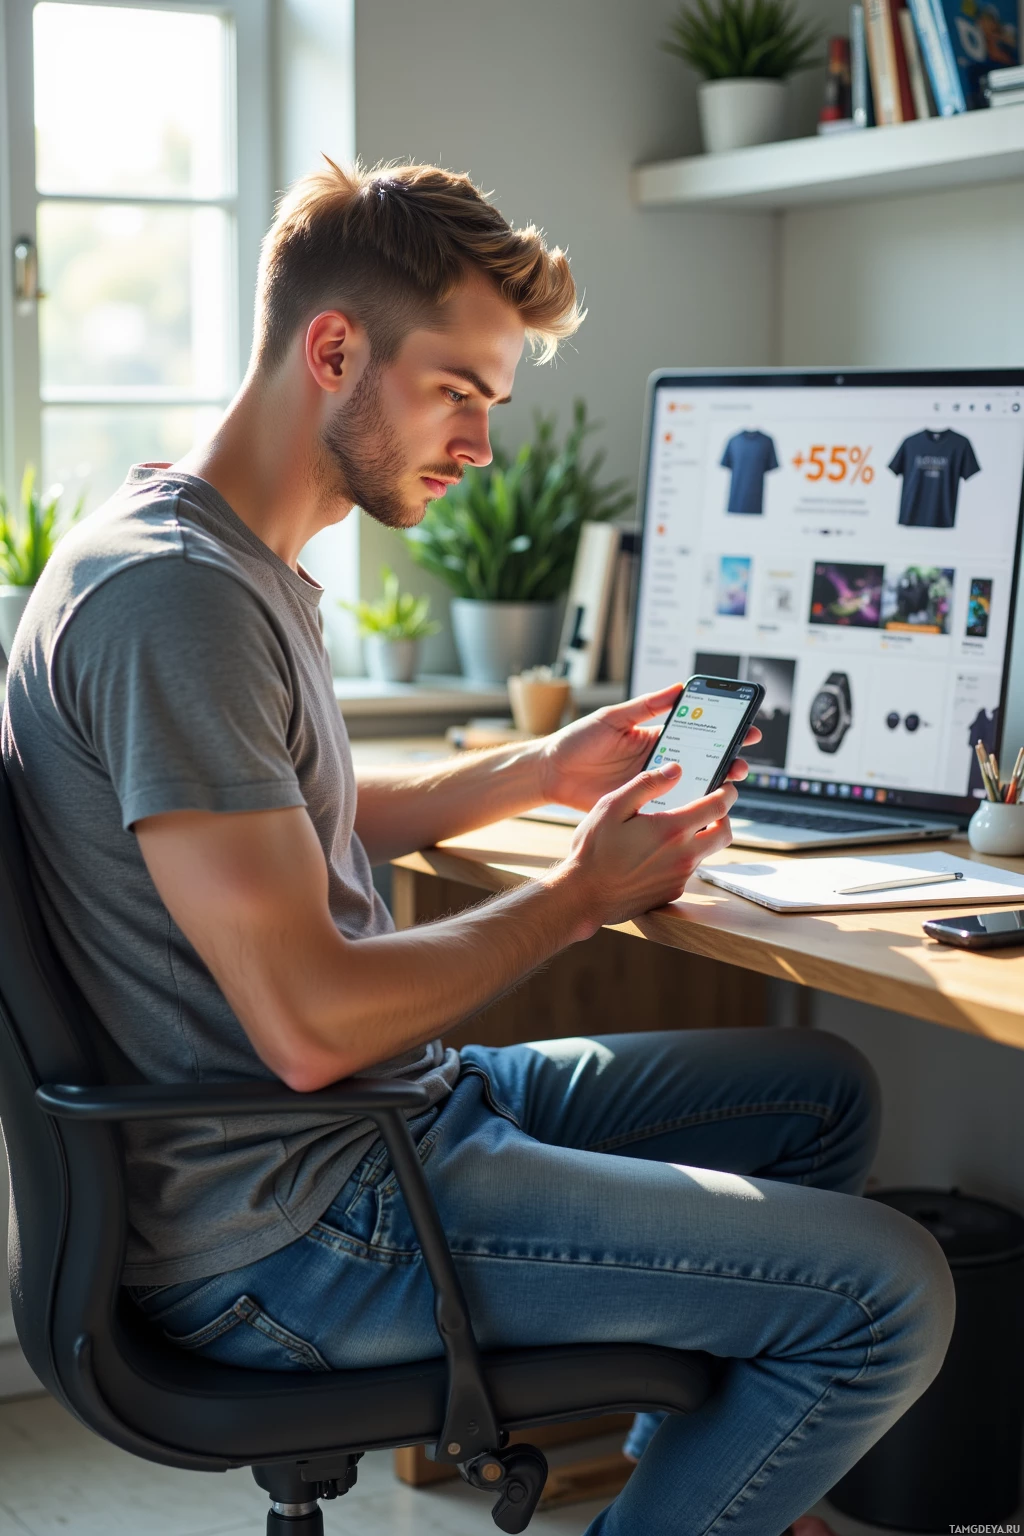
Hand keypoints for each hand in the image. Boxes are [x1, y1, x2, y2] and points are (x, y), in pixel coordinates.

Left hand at [538, 684, 759, 808]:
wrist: (551, 773)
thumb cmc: (578, 740)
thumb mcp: (613, 717)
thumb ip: (646, 705)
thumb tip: (680, 687)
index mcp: (656, 736)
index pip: (698, 732)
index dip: (724, 730)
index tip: (748, 726)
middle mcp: (659, 762)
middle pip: (702, 761)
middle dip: (727, 760)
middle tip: (743, 760)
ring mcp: (652, 786)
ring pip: (691, 787)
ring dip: (712, 785)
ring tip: (728, 781)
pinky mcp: (640, 806)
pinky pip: (669, 807)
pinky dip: (687, 807)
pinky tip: (701, 805)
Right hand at [552, 760, 736, 936]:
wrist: (584, 896)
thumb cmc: (594, 849)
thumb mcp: (612, 806)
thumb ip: (646, 784)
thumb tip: (675, 770)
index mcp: (673, 830)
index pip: (718, 807)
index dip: (726, 793)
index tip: (724, 787)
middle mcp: (684, 856)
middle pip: (725, 833)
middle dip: (724, 817)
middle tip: (710, 807)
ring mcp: (680, 877)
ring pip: (706, 852)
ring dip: (701, 837)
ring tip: (675, 827)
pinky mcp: (672, 892)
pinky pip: (687, 869)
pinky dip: (682, 857)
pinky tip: (657, 852)